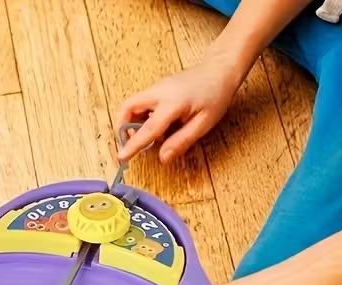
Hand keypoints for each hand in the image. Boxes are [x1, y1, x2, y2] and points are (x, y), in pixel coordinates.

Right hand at [117, 56, 242, 163]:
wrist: (220, 70)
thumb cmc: (215, 96)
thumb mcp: (203, 123)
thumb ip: (181, 141)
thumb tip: (163, 158)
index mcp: (172, 103)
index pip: (147, 128)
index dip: (133, 145)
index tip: (121, 157)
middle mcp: (159, 92)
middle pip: (128, 107)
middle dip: (122, 127)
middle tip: (128, 144)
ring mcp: (156, 88)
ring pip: (132, 105)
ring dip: (132, 122)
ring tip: (148, 137)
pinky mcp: (157, 89)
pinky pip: (141, 103)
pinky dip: (140, 117)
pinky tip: (157, 127)